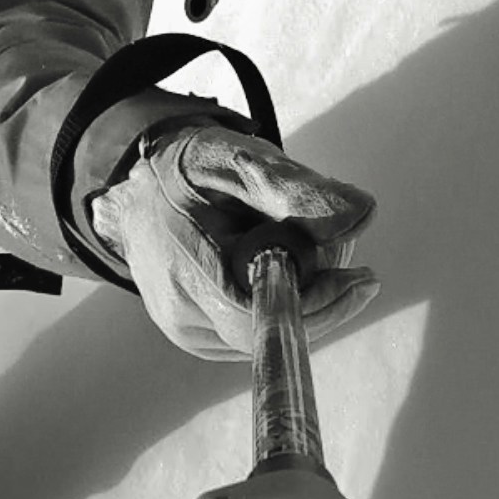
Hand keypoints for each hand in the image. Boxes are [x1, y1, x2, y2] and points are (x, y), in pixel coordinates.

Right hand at [88, 123, 379, 359]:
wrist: (136, 195)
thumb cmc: (187, 170)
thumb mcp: (233, 159)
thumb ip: (295, 186)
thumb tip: (363, 214)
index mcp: (183, 266)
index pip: (261, 313)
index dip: (318, 302)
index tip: (363, 277)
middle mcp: (179, 313)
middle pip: (271, 329)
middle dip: (320, 295)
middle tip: (343, 249)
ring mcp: (185, 331)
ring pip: (268, 335)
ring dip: (303, 298)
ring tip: (301, 246)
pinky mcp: (196, 338)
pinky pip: (256, 333)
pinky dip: (281, 303)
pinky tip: (277, 266)